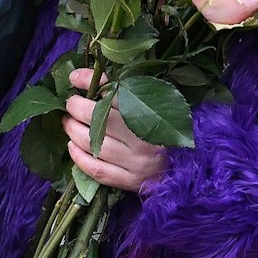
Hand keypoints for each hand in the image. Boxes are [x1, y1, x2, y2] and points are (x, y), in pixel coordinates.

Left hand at [65, 68, 168, 190]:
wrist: (188, 162)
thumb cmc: (166, 124)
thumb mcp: (152, 100)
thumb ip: (121, 86)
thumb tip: (79, 75)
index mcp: (153, 114)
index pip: (115, 95)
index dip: (90, 84)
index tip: (74, 78)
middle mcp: (145, 140)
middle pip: (100, 121)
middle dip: (77, 109)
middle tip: (71, 103)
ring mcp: (138, 163)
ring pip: (95, 145)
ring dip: (74, 132)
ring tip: (69, 123)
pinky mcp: (132, 181)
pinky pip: (98, 171)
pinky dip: (80, 158)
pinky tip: (73, 147)